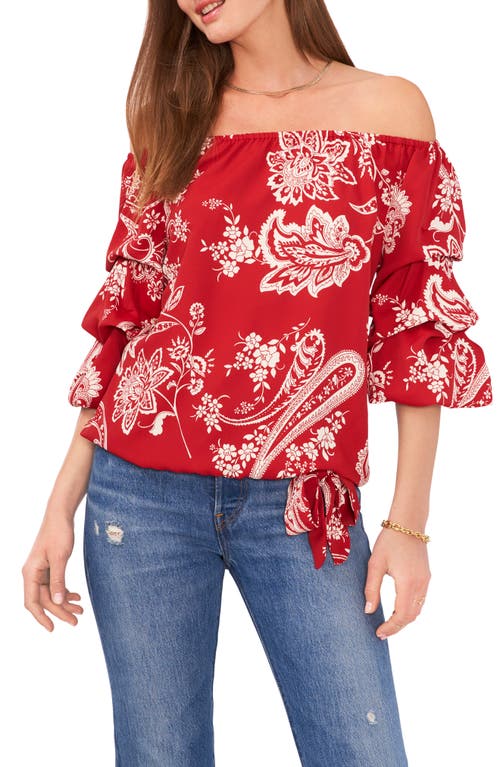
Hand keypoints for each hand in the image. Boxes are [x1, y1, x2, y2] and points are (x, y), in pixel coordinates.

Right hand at [22, 511, 83, 631]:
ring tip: (80, 610)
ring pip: (51, 593)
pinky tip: (76, 597)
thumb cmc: (58, 533)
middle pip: (44, 600)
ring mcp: (40, 571)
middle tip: (76, 620)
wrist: (60, 515)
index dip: (41, 617)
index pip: (32, 602)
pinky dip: (65, 592)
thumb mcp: (60, 558)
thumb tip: (58, 602)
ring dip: (64, 603)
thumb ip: (58, 580)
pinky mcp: (49, 567)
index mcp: (30, 572)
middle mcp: (32, 574)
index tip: (52, 629)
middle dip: (60, 611)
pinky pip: (55, 585)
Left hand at [364, 527, 430, 638]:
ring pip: (418, 610)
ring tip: (388, 623)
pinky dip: (410, 609)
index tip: (378, 633)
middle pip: (411, 616)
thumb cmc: (389, 541)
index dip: (391, 628)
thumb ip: (371, 589)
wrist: (408, 524)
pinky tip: (397, 609)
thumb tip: (369, 611)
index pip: (401, 616)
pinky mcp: (426, 577)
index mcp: (407, 583)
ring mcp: (426, 581)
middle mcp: (421, 585)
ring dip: (404, 619)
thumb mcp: (375, 564)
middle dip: (397, 627)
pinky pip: (420, 600)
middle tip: (382, 632)